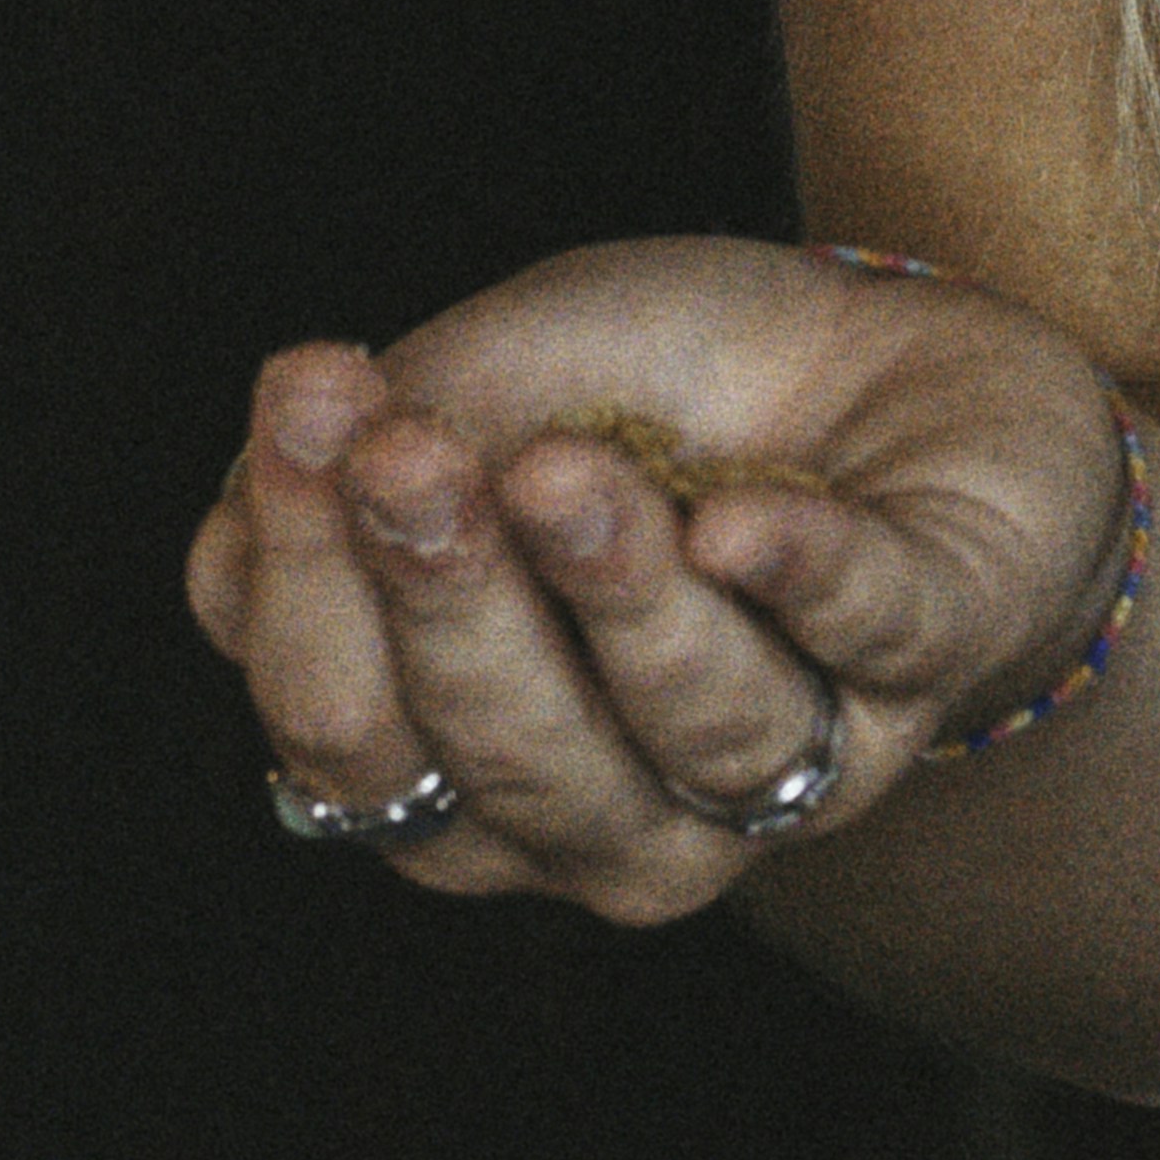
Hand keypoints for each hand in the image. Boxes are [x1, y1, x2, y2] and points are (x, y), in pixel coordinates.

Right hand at [184, 234, 1131, 922]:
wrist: (876, 345)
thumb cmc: (640, 390)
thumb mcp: (474, 392)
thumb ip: (356, 476)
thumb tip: (228, 550)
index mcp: (471, 768)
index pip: (350, 734)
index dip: (308, 580)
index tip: (311, 396)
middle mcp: (623, 814)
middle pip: (508, 761)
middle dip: (444, 603)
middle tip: (407, 449)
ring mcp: (788, 758)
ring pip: (693, 725)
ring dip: (615, 593)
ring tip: (559, 467)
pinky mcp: (931, 660)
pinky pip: (873, 642)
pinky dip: (806, 581)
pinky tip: (741, 524)